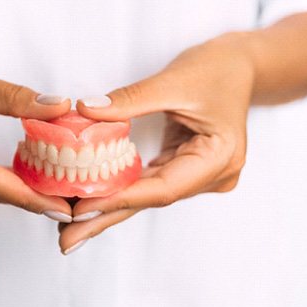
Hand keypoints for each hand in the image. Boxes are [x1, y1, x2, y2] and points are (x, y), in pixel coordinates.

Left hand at [59, 34, 254, 252]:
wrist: (239, 66)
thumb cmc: (216, 69)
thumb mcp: (172, 80)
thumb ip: (129, 100)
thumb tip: (85, 111)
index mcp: (219, 157)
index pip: (162, 187)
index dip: (119, 199)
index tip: (79, 209)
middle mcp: (212, 175)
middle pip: (151, 200)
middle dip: (106, 218)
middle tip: (66, 241)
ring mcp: (200, 175)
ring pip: (146, 195)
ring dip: (109, 208)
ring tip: (71, 226)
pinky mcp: (186, 167)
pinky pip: (148, 182)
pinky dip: (120, 190)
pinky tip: (93, 199)